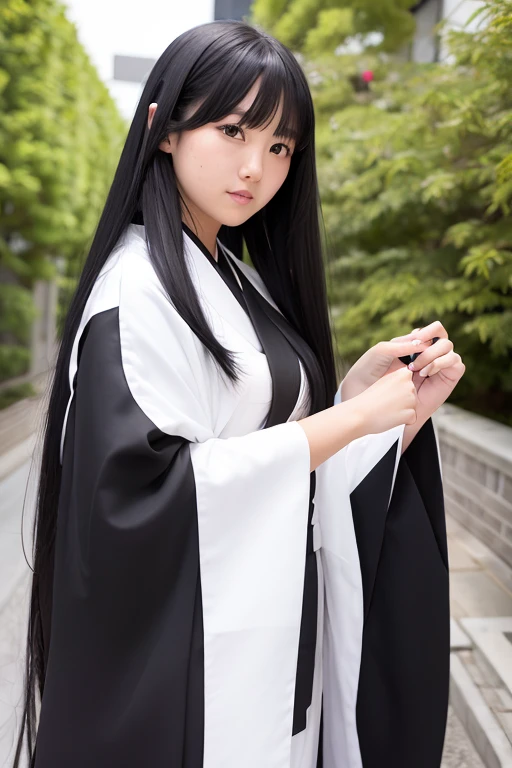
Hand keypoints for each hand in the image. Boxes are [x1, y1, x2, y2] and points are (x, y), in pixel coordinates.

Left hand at [342, 320, 465, 419]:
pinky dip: (442, 363)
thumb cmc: (373, 372)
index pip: (433, 329)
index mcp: (416, 344)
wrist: (375, 399)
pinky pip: (456, 363)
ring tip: (416, 369)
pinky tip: (426, 373)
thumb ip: (402, 344)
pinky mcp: (448, 379)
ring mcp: (440, 365)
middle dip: (429, 344)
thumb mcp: (382, 352)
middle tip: (413, 360)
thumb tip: (422, 343)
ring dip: (433, 354)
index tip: (414, 340)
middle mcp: (430, 353)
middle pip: (442, 336)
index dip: (427, 331)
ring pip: (449, 347)